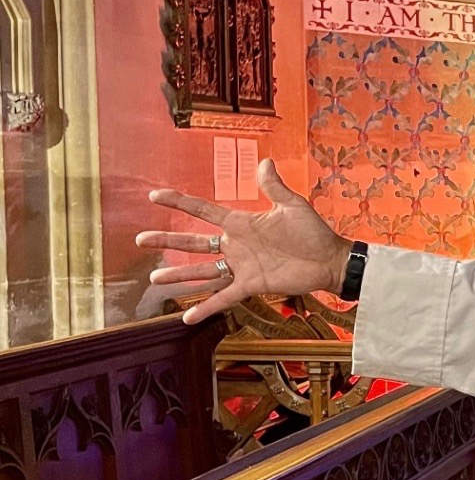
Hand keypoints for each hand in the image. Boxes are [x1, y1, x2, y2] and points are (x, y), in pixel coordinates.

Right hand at [136, 159, 352, 324]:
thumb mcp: (292, 205)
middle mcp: (236, 245)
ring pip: (203, 271)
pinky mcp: (251, 285)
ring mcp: (241, 266)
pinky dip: (206, 307)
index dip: (179, 202)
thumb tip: (264, 162)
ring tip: (154, 279)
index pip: (203, 211)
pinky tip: (185, 317)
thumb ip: (274, 187)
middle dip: (167, 240)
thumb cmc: (313, 232)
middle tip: (140, 240)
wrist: (330, 260)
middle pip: (193, 242)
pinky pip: (224, 297)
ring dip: (179, 275)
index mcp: (241, 223)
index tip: (154, 197)